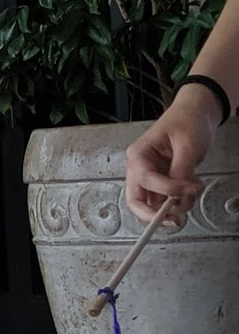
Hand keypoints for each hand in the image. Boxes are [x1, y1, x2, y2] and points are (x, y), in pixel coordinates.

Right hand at [125, 85, 217, 226]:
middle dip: (155, 214)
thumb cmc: (188, 122)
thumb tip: (179, 196)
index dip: (168, 190)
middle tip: (176, 220)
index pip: (146, 181)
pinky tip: (192, 189)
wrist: (196, 113)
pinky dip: (179, 201)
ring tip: (194, 192)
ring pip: (153, 204)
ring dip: (174, 206)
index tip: (191, 189)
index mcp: (138, 156)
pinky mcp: (162, 180)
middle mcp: (139, 168)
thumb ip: (181, 171)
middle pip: (136, 201)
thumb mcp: (187, 146)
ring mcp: (150, 176)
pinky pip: (165, 199)